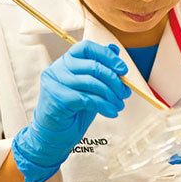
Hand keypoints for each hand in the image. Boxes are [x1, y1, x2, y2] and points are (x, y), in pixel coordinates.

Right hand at [12, 40, 130, 181]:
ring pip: (92, 83)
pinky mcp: (57, 98)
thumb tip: (115, 49)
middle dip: (114, 80)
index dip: (107, 55)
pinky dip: (104, 105)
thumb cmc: (74, 107)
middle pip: (93, 66)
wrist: (54, 134)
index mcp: (66, 59)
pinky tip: (112, 112)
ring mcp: (55, 82)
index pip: (87, 47)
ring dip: (111, 95)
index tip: (123, 70)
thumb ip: (99, 66)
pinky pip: (87, 99)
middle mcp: (58, 67)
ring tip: (119, 104)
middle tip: (126, 92)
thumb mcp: (89, 85)